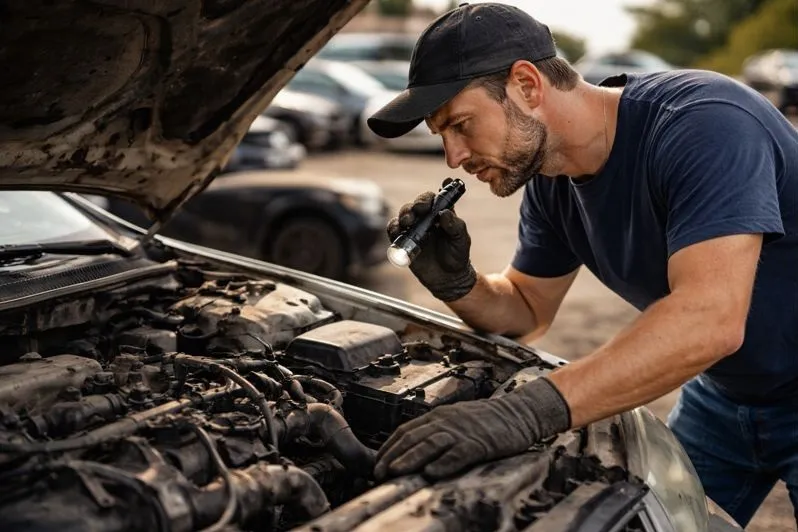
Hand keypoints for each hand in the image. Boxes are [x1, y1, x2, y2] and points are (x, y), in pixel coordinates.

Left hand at [374, 377, 571, 479]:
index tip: (376, 463)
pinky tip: (431, 473)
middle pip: (413, 438)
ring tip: (395, 472)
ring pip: (429, 444)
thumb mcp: (456, 420)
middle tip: (378, 472)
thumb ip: (436, 432)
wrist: (518, 412)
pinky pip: (458, 454)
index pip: (405, 430)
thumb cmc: (487, 420)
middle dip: (393, 455)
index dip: (389, 447)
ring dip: (410, 459)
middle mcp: (446, 421)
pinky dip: (443, 463)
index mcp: (438, 416)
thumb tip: (412, 450)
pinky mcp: (479, 443)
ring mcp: (462, 431)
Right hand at [387, 178, 476, 301]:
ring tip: (408, 221)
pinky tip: (399, 231)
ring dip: (404, 214)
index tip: (444, 184)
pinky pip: (394, 230)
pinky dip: (394, 228)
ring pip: (404, 214)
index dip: (442, 189)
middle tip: (419, 209)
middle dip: (418, 203)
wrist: (447, 279)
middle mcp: (427, 218)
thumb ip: (455, 226)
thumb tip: (445, 213)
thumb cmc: (457, 256)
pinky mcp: (403, 240)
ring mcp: (414, 228)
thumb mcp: (461, 241)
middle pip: (418, 203)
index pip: (438, 197)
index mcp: (442, 214)